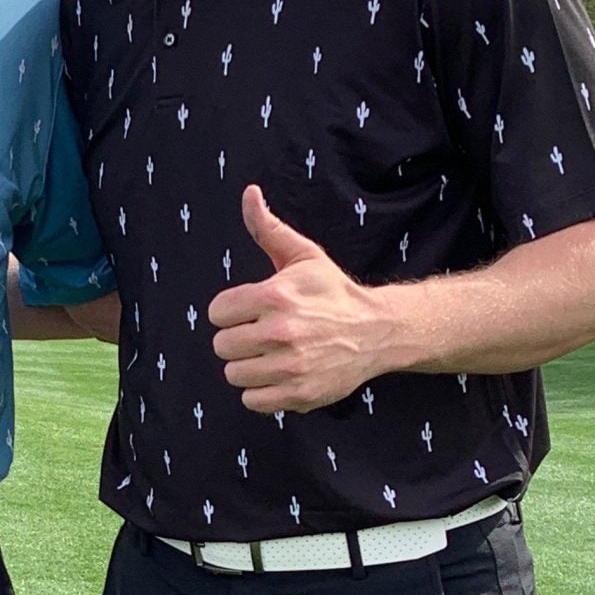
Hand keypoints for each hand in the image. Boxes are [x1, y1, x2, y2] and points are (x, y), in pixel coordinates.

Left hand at [207, 186, 393, 413]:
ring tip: (270, 355)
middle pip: (222, 345)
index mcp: (275, 296)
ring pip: (234, 374)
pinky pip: (252, 400)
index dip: (231, 312)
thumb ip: (268, 228)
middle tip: (262, 334)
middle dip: (238, 339)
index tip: (250, 312)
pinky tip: (278, 375)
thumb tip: (249, 193)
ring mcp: (290, 366)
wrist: (377, 331)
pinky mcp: (298, 394)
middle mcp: (281, 332)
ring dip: (248, 367)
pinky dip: (261, 392)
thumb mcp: (303, 255)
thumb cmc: (333, 291)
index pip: (217, 312)